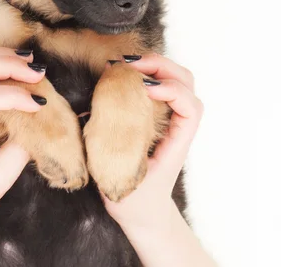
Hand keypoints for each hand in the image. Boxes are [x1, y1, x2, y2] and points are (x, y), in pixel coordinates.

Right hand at [104, 54, 203, 240]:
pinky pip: (163, 86)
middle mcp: (179, 127)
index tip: (144, 88)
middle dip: (161, 67)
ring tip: (127, 64)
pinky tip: (125, 74)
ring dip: (156, 66)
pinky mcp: (160, 118)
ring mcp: (171, 120)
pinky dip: (148, 73)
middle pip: (186, 84)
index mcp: (177, 144)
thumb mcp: (122, 181)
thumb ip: (109, 150)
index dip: (171, 91)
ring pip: (178, 80)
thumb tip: (90, 115)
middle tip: (130, 63)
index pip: (190, 108)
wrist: (147, 217)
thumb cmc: (136, 203)